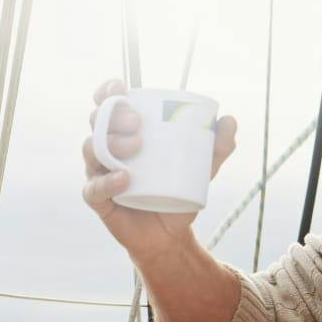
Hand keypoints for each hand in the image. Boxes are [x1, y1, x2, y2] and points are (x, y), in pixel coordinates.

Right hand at [82, 80, 237, 261]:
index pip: (108, 104)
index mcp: (124, 133)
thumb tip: (230, 120)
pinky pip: (94, 188)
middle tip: (137, 123)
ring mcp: (99, 173)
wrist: (169, 234)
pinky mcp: (98, 200)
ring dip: (111, 143)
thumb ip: (217, 147)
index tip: (121, 87)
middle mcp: (106, 149)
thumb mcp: (202, 169)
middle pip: (97, 122)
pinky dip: (108, 181)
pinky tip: (124, 177)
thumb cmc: (178, 193)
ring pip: (92, 150)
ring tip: (136, 147)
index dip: (108, 91)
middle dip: (113, 115)